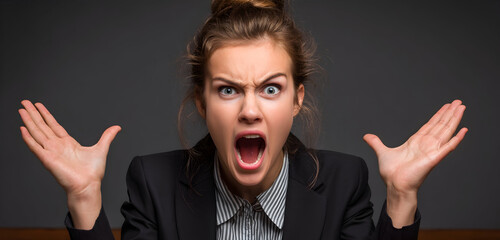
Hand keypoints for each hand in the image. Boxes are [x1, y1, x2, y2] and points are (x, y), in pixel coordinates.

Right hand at [18, 100, 120, 228]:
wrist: (88, 185)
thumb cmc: (93, 172)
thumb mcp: (101, 148)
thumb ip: (107, 136)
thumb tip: (117, 127)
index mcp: (67, 143)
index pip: (53, 125)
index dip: (45, 115)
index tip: (38, 106)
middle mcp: (57, 146)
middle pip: (42, 126)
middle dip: (33, 114)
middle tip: (25, 102)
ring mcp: (51, 152)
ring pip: (37, 133)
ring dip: (29, 121)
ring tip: (21, 110)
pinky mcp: (47, 159)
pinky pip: (36, 147)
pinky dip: (28, 138)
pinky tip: (22, 129)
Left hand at [363, 99, 466, 226]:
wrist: (395, 185)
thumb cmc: (392, 173)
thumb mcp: (382, 152)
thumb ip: (376, 143)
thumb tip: (366, 136)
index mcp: (416, 142)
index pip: (430, 125)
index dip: (439, 115)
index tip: (447, 106)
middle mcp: (426, 144)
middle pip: (441, 125)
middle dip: (449, 113)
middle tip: (458, 102)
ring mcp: (432, 150)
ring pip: (446, 131)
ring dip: (454, 119)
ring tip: (462, 108)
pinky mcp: (434, 158)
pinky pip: (448, 147)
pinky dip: (456, 139)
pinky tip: (463, 130)